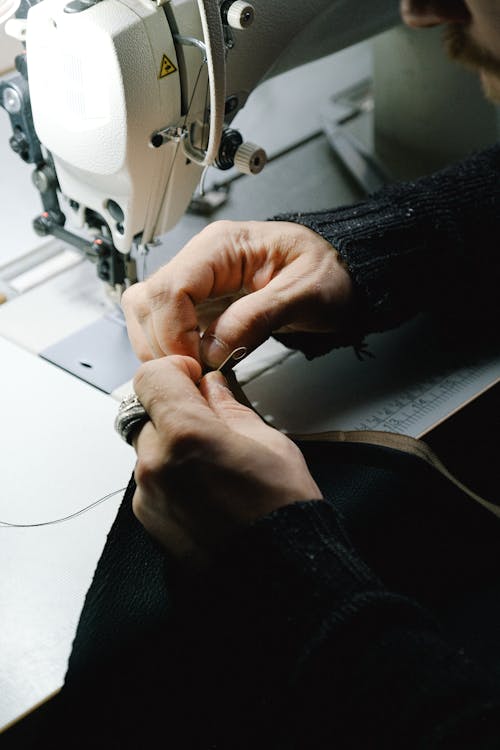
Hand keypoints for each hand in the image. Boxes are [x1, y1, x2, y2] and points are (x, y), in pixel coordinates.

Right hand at [121, 220, 353, 366]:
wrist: (344, 277)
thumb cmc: (331, 273)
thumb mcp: (305, 293)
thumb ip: (258, 318)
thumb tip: (212, 349)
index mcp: (223, 246)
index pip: (171, 287)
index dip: (173, 331)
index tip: (195, 363)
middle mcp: (201, 260)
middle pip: (147, 300)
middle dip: (161, 343)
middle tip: (191, 374)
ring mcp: (197, 282)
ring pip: (147, 312)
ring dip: (159, 347)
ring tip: (192, 371)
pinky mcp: (200, 304)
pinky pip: (164, 325)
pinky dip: (170, 349)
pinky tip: (195, 364)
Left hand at [131, 355, 321, 560]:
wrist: (279, 576)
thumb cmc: (282, 512)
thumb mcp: (268, 442)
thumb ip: (229, 407)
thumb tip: (211, 386)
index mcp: (186, 435)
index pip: (151, 377)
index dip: (174, 371)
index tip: (194, 379)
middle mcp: (155, 464)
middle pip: (148, 411)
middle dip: (175, 410)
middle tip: (211, 425)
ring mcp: (147, 494)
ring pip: (149, 446)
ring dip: (173, 443)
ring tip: (213, 465)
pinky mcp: (148, 518)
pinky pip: (151, 478)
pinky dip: (171, 473)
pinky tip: (206, 490)